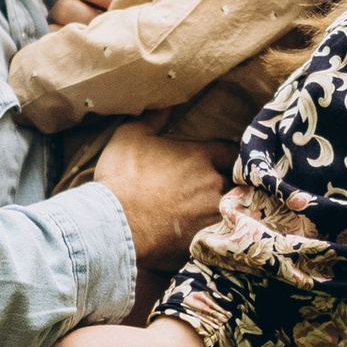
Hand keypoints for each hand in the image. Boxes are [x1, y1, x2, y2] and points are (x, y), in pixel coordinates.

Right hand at [96, 120, 230, 276]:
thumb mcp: (130, 137)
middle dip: (224, 184)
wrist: (114, 224)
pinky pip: (218, 236)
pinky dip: (213, 234)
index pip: (229, 152)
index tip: (218, 161)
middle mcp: (213, 184)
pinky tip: (202, 235)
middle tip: (210, 189)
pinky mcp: (205, 241)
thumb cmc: (121, 177)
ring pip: (230, 211)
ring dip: (222, 210)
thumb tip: (166, 104)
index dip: (224, 157)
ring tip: (208, 215)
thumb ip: (153, 119)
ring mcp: (212, 215)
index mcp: (200, 156)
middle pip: (232, 183)